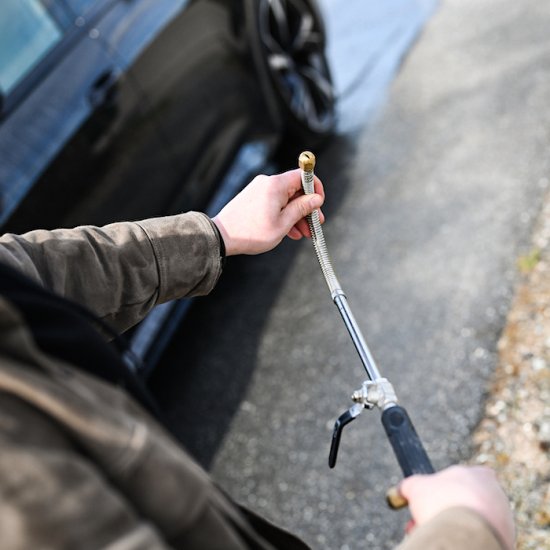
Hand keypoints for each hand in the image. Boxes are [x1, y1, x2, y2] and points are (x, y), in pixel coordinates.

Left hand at [212, 169, 324, 255]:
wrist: (222, 237)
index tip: (320, 204)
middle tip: (315, 224)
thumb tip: (316, 199)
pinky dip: (284, 215)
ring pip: (285, 199)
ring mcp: (259, 190)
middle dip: (307, 207)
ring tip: (303, 233)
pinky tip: (290, 231)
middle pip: (295, 189)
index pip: (303, 175)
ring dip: (296, 215)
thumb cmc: (251, 232)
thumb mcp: (283, 224)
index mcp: (275, 185)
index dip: (315, 188)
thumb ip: (302, 209)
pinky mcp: (253, 198)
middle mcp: (267, 183)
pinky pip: (274, 203)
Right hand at [399, 465, 514, 548]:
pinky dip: (465, 543)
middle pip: (465, 504)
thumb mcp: (417, 487)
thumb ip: (409, 485)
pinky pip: (480, 541)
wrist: (468, 536)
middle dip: (443, 514)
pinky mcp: (504, 543)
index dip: (443, 488)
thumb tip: (400, 491)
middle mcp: (497, 496)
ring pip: (473, 524)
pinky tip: (449, 544)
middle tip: (424, 524)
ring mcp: (504, 522)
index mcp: (480, 475)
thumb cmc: (444, 503)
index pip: (465, 476)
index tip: (428, 500)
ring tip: (434, 535)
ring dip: (452, 529)